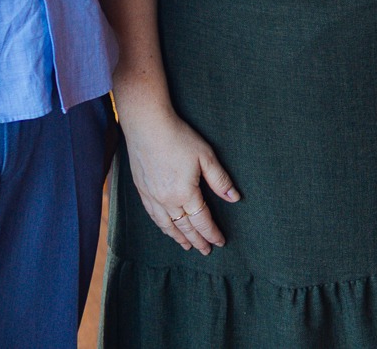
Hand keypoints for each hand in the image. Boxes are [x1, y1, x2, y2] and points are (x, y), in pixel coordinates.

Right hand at [121, 104, 239, 252]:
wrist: (146, 125)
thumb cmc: (178, 137)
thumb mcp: (206, 156)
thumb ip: (219, 180)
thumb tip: (235, 198)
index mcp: (185, 194)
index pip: (202, 221)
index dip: (212, 233)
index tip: (220, 242)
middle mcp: (166, 201)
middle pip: (184, 228)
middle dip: (197, 240)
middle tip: (206, 251)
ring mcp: (152, 197)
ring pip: (167, 226)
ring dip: (178, 238)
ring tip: (187, 246)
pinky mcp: (141, 190)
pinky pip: (153, 217)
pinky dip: (162, 227)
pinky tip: (166, 228)